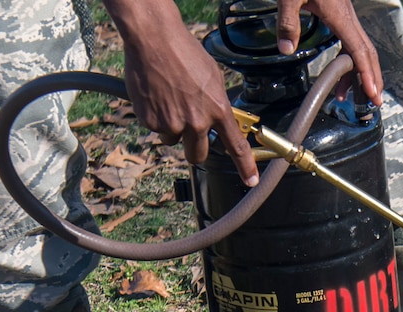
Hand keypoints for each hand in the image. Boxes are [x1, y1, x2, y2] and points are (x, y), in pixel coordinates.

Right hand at [103, 0, 259, 184]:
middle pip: (198, 155)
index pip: (235, 146)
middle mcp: (197, 121)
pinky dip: (155, 116)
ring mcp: (173, 124)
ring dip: (172, 128)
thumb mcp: (213, 77)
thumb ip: (218, 102)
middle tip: (188, 128)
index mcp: (217, 109)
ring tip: (169, 99)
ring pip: (174, 140)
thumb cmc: (184, 52)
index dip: (245, 166)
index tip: (250, 181)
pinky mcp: (152, 121)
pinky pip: (156, 128)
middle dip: (194, 147)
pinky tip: (156, 95)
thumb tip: (223, 118)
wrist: (153, 39)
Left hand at [276, 0, 382, 106]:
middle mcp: (347, 17)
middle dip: (372, 78)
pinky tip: (342, 72)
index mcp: (340, 15)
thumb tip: (287, 50)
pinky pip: (351, 42)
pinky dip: (350, 61)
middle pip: (367, 52)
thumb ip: (288, 22)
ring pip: (361, 48)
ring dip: (360, 73)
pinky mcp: (339, 14)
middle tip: (375, 103)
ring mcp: (345, 16)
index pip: (359, 50)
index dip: (367, 74)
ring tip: (350, 96)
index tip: (372, 94)